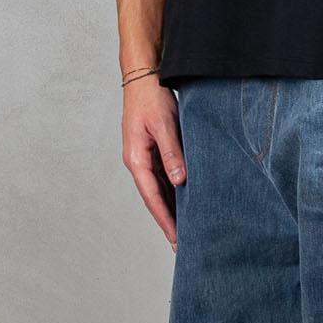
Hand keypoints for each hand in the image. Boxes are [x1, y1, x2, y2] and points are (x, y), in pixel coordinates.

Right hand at [122, 76, 185, 250]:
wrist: (144, 77)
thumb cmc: (152, 98)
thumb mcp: (164, 124)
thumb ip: (172, 153)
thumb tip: (180, 182)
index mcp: (136, 159)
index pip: (152, 197)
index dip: (165, 219)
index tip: (176, 239)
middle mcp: (138, 162)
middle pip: (155, 199)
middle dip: (168, 221)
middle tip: (183, 245)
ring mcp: (144, 158)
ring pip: (160, 190)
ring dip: (171, 209)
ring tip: (185, 231)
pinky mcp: (152, 151)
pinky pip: (163, 178)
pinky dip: (173, 193)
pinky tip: (185, 204)